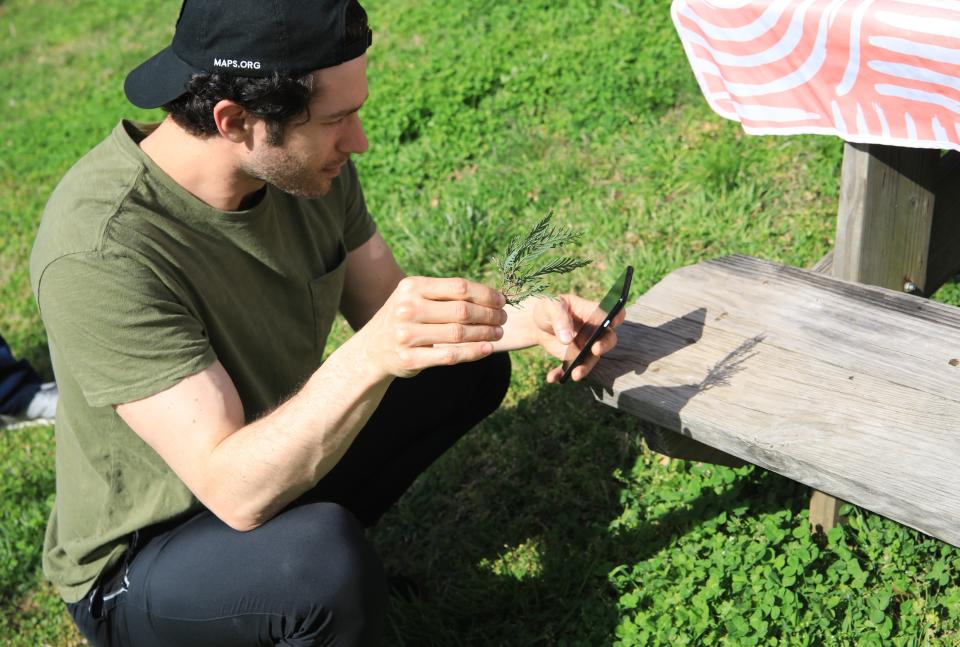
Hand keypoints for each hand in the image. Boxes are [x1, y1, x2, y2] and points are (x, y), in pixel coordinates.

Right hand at [358, 276, 506, 378]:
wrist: (372, 348)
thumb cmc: (405, 317)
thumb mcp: (416, 297)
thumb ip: (445, 294)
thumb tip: (491, 295)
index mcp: (412, 287)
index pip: (459, 287)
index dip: (485, 294)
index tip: (501, 300)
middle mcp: (407, 308)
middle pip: (461, 311)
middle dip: (489, 315)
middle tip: (503, 319)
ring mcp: (406, 335)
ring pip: (458, 334)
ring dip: (485, 334)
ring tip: (498, 333)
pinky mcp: (410, 359)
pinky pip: (450, 356)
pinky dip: (473, 352)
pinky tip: (487, 349)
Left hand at [531, 295, 624, 383]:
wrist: (538, 322)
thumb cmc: (549, 308)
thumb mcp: (551, 307)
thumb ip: (560, 319)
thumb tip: (567, 339)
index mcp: (593, 313)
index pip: (613, 313)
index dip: (617, 317)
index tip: (613, 321)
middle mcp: (594, 331)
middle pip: (607, 339)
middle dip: (604, 345)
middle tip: (595, 350)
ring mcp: (585, 346)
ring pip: (591, 359)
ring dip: (584, 368)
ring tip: (575, 375)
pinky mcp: (573, 358)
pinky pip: (570, 368)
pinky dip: (562, 374)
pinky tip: (552, 378)